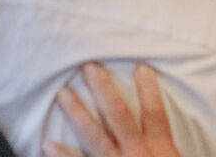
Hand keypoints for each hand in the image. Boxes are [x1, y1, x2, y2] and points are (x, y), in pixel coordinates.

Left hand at [45, 63, 182, 156]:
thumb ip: (167, 153)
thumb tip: (163, 141)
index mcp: (162, 152)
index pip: (155, 115)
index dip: (149, 90)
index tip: (141, 66)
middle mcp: (137, 156)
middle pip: (119, 116)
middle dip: (103, 90)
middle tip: (88, 67)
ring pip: (95, 136)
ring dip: (78, 113)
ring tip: (63, 94)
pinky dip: (63, 156)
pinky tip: (48, 143)